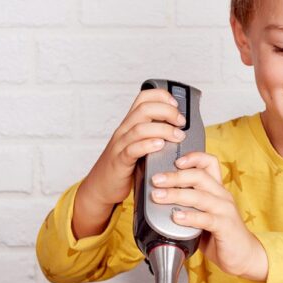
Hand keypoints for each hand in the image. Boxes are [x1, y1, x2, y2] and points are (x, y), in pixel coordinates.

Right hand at [73, 88, 186, 238]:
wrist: (101, 185)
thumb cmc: (125, 166)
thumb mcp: (141, 145)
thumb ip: (155, 136)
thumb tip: (181, 131)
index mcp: (131, 124)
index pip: (144, 98)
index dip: (161, 96)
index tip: (177, 105)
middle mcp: (125, 130)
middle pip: (144, 109)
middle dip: (167, 112)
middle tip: (181, 122)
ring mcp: (121, 145)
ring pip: (140, 128)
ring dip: (163, 129)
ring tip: (178, 136)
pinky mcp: (119, 161)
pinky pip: (132, 149)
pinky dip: (147, 145)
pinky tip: (160, 146)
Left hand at [151, 152, 268, 281]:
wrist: (245, 256)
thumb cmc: (222, 236)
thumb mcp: (205, 214)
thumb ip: (189, 205)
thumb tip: (162, 198)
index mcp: (217, 190)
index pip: (209, 163)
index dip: (193, 158)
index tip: (175, 161)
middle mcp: (222, 196)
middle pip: (199, 176)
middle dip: (175, 176)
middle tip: (156, 179)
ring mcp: (225, 210)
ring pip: (199, 196)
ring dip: (176, 194)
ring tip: (159, 196)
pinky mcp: (225, 226)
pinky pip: (206, 218)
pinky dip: (189, 217)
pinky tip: (177, 217)